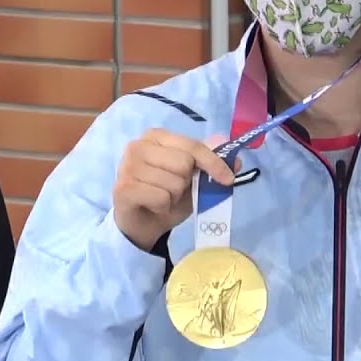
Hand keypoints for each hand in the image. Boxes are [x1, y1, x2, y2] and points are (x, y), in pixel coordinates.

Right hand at [112, 129, 237, 251]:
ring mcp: (127, 166)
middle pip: (184, 163)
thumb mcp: (194, 179)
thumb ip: (212, 165)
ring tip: (162, 198)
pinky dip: (163, 207)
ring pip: (174, 183)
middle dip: (185, 183)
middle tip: (173, 190)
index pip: (193, 146)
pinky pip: (161, 198)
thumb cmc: (166, 195)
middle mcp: (138, 146)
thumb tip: (237, 161)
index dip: (213, 163)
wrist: (142, 223)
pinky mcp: (123, 188)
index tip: (228, 179)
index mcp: (156, 136)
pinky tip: (152, 206)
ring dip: (174, 197)